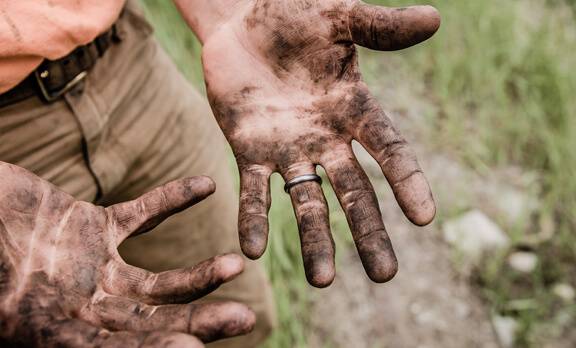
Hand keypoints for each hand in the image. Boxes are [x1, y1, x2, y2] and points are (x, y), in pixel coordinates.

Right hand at [0, 162, 254, 346]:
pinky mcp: (94, 227)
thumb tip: (71, 331)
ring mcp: (92, 267)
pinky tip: (205, 186)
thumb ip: (25, 309)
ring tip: (236, 265)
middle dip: (197, 322)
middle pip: (152, 322)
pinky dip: (172, 200)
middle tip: (244, 319)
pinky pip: (142, 214)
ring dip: (199, 274)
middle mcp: (82, 307)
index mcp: (53, 331)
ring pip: (157, 281)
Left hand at [194, 0, 438, 286]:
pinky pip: (253, 190)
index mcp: (354, 109)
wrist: (241, 20)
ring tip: (321, 281)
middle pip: (353, 191)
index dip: (407, 181)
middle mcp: (326, 138)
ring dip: (314, 239)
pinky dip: (253, 218)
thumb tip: (433, 19)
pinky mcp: (248, 150)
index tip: (425, 217)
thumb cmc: (293, 14)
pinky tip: (252, 250)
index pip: (389, 149)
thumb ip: (379, 27)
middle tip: (385, 275)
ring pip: (305, 201)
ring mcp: (288, 149)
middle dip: (367, 232)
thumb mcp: (338, 17)